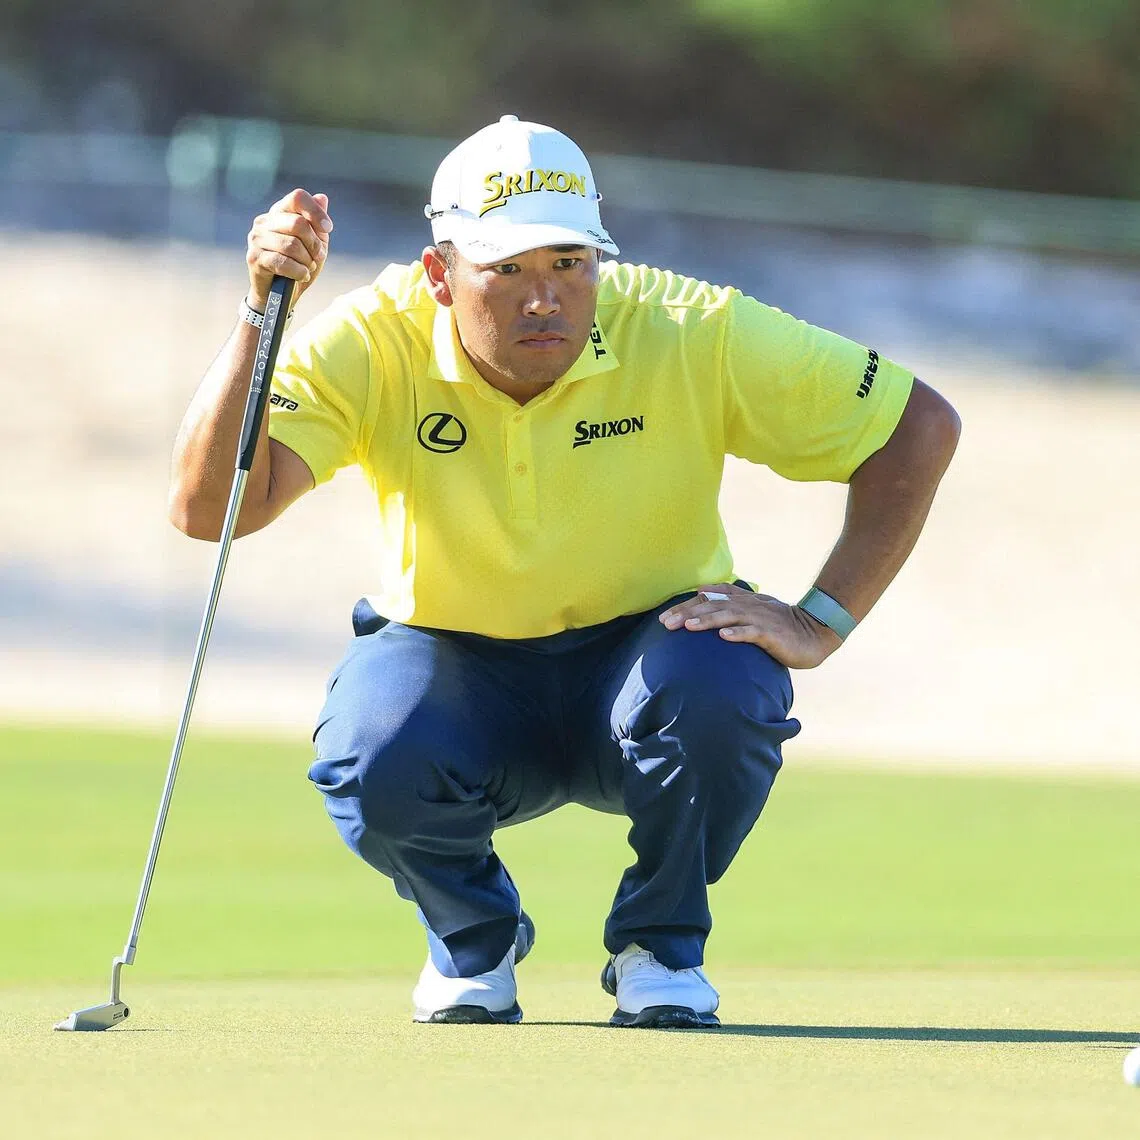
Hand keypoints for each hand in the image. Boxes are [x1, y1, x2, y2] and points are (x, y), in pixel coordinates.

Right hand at [246, 189, 332, 310]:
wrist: (280, 295)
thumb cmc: (298, 266)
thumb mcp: (314, 244)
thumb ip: (317, 223)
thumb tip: (322, 197)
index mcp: (279, 213)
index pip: (297, 198)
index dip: (316, 212)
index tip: (328, 228)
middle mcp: (264, 221)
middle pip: (298, 223)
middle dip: (314, 244)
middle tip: (317, 257)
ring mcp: (257, 238)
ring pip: (292, 245)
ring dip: (307, 261)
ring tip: (307, 268)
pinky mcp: (254, 257)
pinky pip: (284, 262)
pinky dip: (299, 272)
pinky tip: (301, 276)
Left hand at [658, 583, 842, 668]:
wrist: (815, 632)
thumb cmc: (781, 625)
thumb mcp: (753, 610)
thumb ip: (730, 602)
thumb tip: (702, 593)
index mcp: (742, 600)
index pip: (708, 598)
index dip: (685, 605)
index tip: (664, 617)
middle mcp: (747, 606)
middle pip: (712, 606)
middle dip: (687, 613)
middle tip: (665, 624)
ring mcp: (760, 618)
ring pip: (729, 616)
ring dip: (707, 621)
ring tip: (688, 626)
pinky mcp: (771, 633)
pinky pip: (753, 632)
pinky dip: (738, 634)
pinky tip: (724, 638)